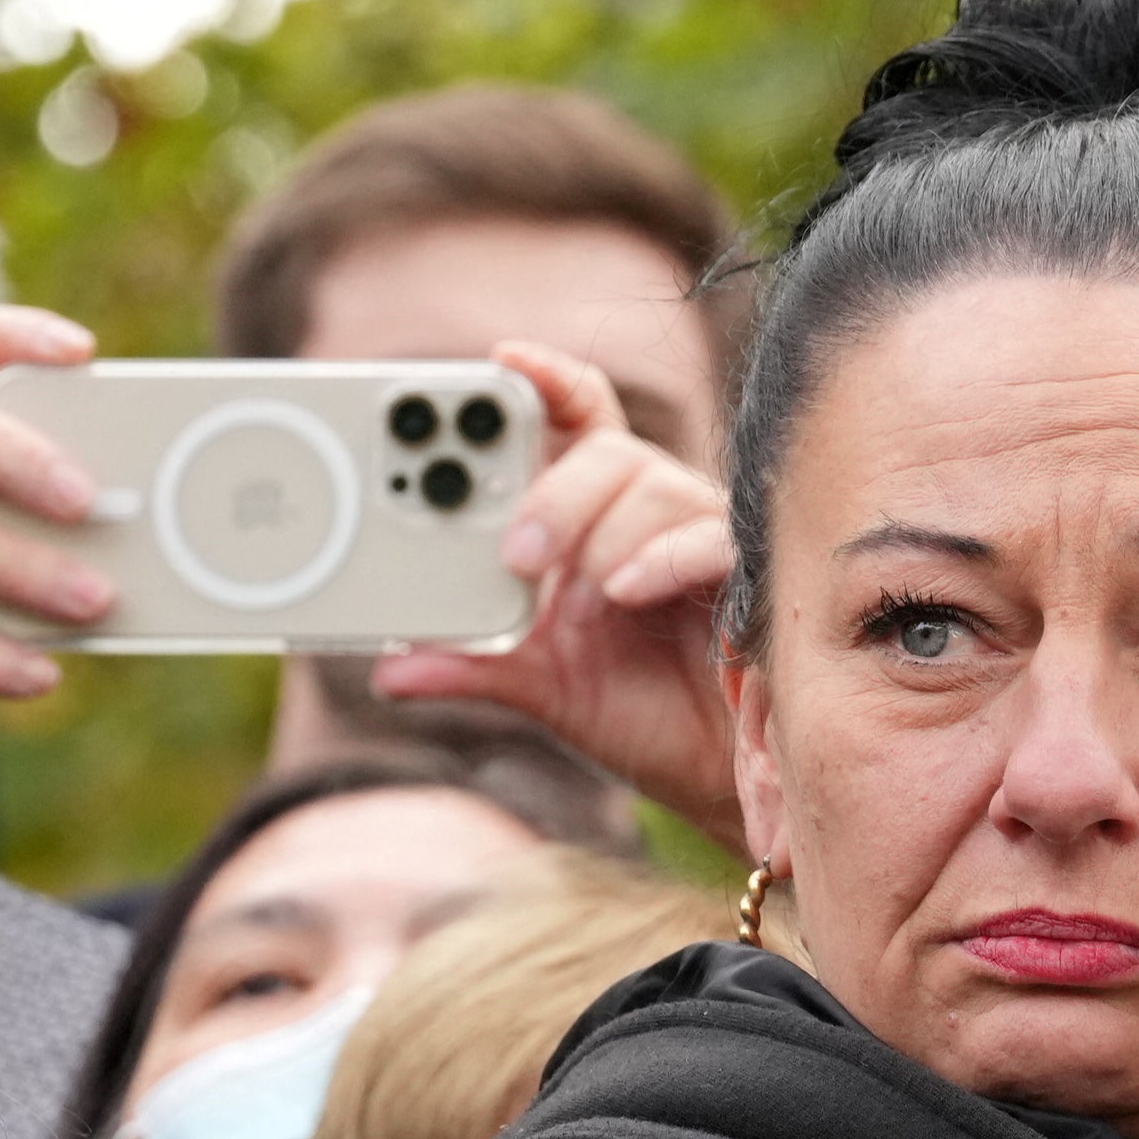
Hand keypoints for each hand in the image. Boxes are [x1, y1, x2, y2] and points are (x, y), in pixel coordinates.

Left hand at [374, 338, 746, 852]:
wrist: (714, 778)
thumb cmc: (637, 713)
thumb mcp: (537, 686)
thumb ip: (471, 666)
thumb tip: (391, 672)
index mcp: (592, 517)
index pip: (573, 419)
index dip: (544, 380)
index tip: (503, 360)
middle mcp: (646, 511)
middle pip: (606, 448)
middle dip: (554, 492)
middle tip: (516, 554)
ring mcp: (699, 537)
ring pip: (654, 486)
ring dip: (603, 537)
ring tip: (581, 600)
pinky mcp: (747, 575)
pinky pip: (708, 538)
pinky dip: (661, 558)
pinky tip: (625, 592)